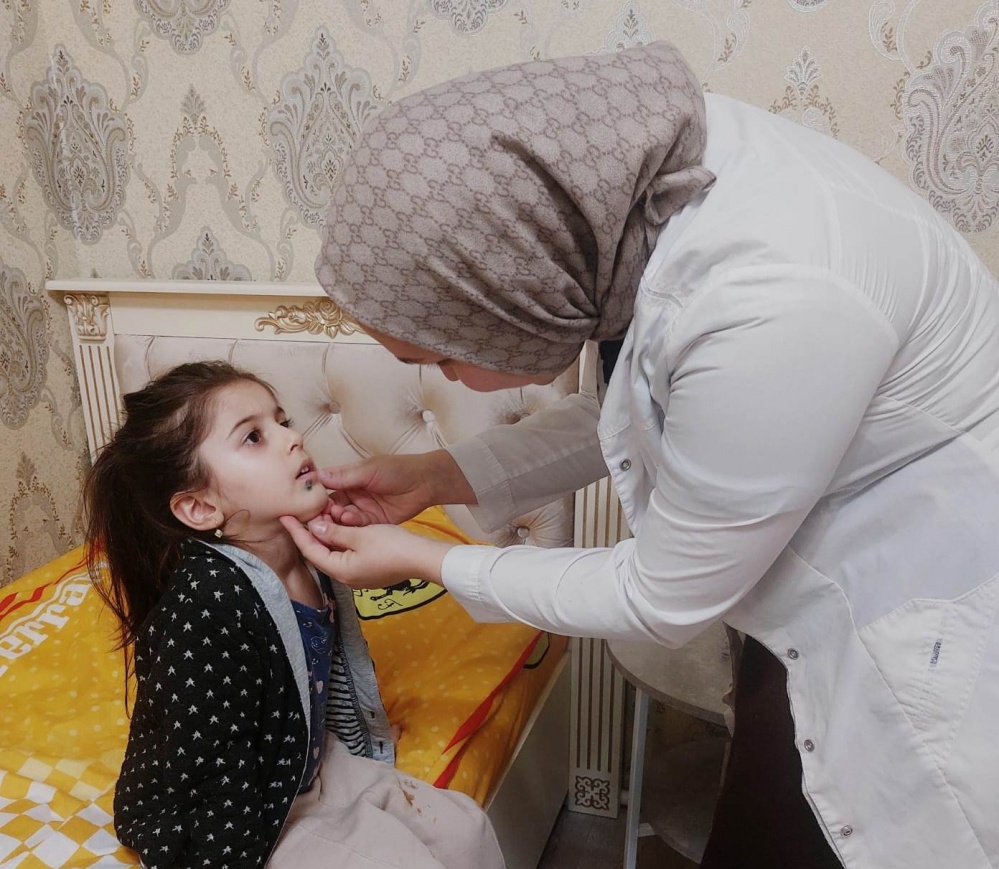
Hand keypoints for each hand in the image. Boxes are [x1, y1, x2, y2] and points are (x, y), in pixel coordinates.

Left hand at [280, 515, 456, 589]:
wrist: (422, 558)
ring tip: (318, 517)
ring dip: (326, 536)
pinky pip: (347, 556)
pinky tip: (339, 528)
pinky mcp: (370, 571)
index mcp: (340, 569)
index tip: (285, 516)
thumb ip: (334, 531)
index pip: (310, 550)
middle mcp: (346, 577)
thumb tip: (314, 526)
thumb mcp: (360, 534)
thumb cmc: (392, 546)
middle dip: (310, 534)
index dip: (296, 532)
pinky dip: (339, 541)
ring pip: (334, 554)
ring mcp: (359, 576)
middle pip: (320, 554)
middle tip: (300, 514)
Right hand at [317, 450, 474, 526]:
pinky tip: (350, 521)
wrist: (425, 482)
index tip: (308, 503)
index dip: (317, 498)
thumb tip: (318, 475)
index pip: (326, 490)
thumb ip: (344, 476)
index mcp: (348, 480)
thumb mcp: (369, 470)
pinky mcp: (374, 523)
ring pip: (343, 519)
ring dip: (338, 520)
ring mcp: (363, 510)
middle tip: (319, 516)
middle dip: (325, 513)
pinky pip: (358, 527)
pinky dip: (352, 526)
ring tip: (337, 517)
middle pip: (332, 508)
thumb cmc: (397, 469)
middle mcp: (353, 496)